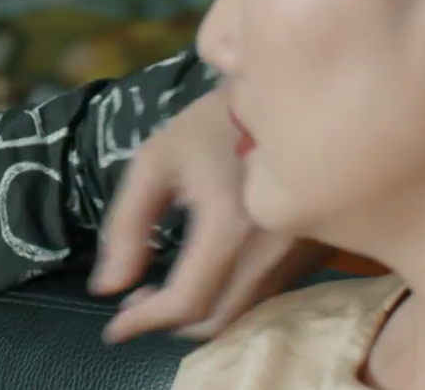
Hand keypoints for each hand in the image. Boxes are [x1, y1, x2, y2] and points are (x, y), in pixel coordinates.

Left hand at [89, 90, 332, 341]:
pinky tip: (204, 276)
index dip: (143, 322)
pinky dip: (229, 298)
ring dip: (198, 313)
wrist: (288, 96)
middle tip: (136, 302)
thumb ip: (126, 226)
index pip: (187, 301)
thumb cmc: (211, 124)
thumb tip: (107, 288)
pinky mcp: (317, 252)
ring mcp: (302, 253)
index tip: (114, 327)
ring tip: (161, 290)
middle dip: (167, 322)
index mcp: (231, 222)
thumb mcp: (154, 162)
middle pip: (216, 320)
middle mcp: (273, 247)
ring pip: (244, 315)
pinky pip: (268, 296)